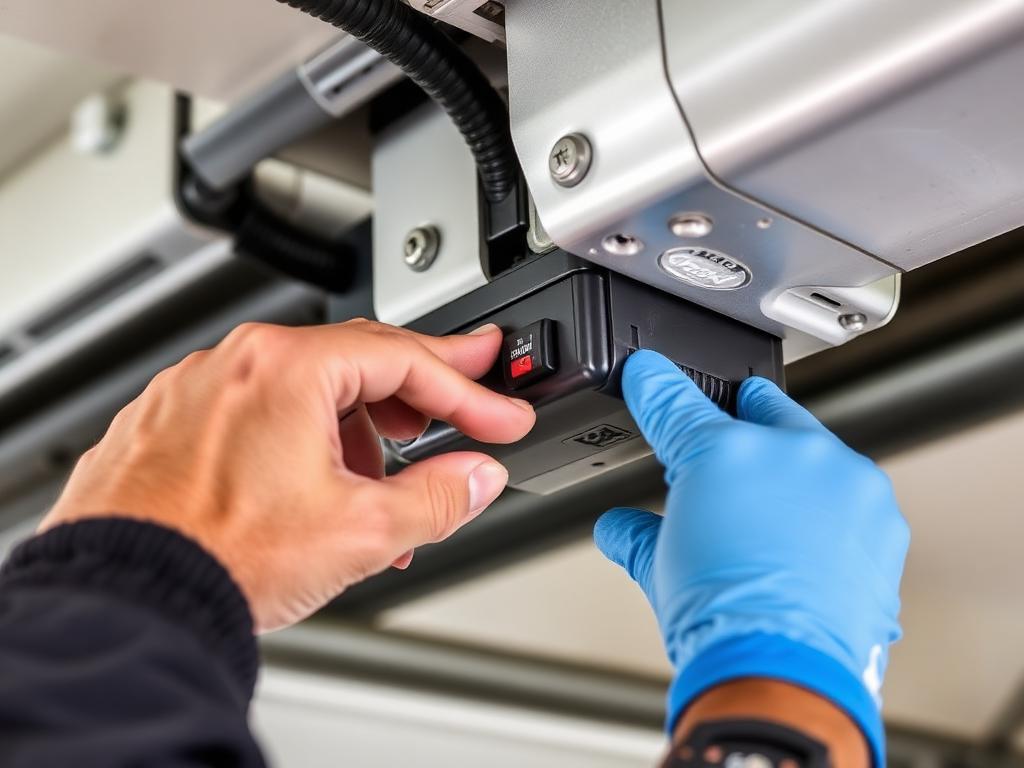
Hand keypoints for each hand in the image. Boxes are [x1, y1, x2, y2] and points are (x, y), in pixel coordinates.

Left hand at [40, 320, 534, 631]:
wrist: (123, 601)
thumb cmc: (217, 557)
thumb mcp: (361, 532)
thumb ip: (437, 498)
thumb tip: (476, 477)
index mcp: (287, 368)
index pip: (406, 360)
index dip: (469, 390)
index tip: (501, 415)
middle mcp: (235, 364)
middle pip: (355, 359)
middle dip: (421, 386)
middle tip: (467, 391)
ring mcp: (195, 391)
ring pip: (303, 390)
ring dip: (359, 429)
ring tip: (381, 482)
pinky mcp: (168, 424)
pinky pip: (255, 414)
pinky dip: (299, 439)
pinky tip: (314, 485)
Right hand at [594, 351, 907, 765]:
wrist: (784, 672)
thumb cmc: (723, 621)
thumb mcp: (660, 570)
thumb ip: (636, 534)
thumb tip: (619, 528)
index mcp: (721, 453)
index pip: (675, 402)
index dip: (655, 385)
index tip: (649, 374)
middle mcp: (787, 451)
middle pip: (760, 406)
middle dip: (740, 414)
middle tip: (725, 439)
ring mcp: (841, 478)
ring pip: (810, 446)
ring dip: (788, 463)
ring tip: (769, 507)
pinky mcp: (879, 511)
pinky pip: (849, 491)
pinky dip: (827, 506)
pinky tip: (807, 539)